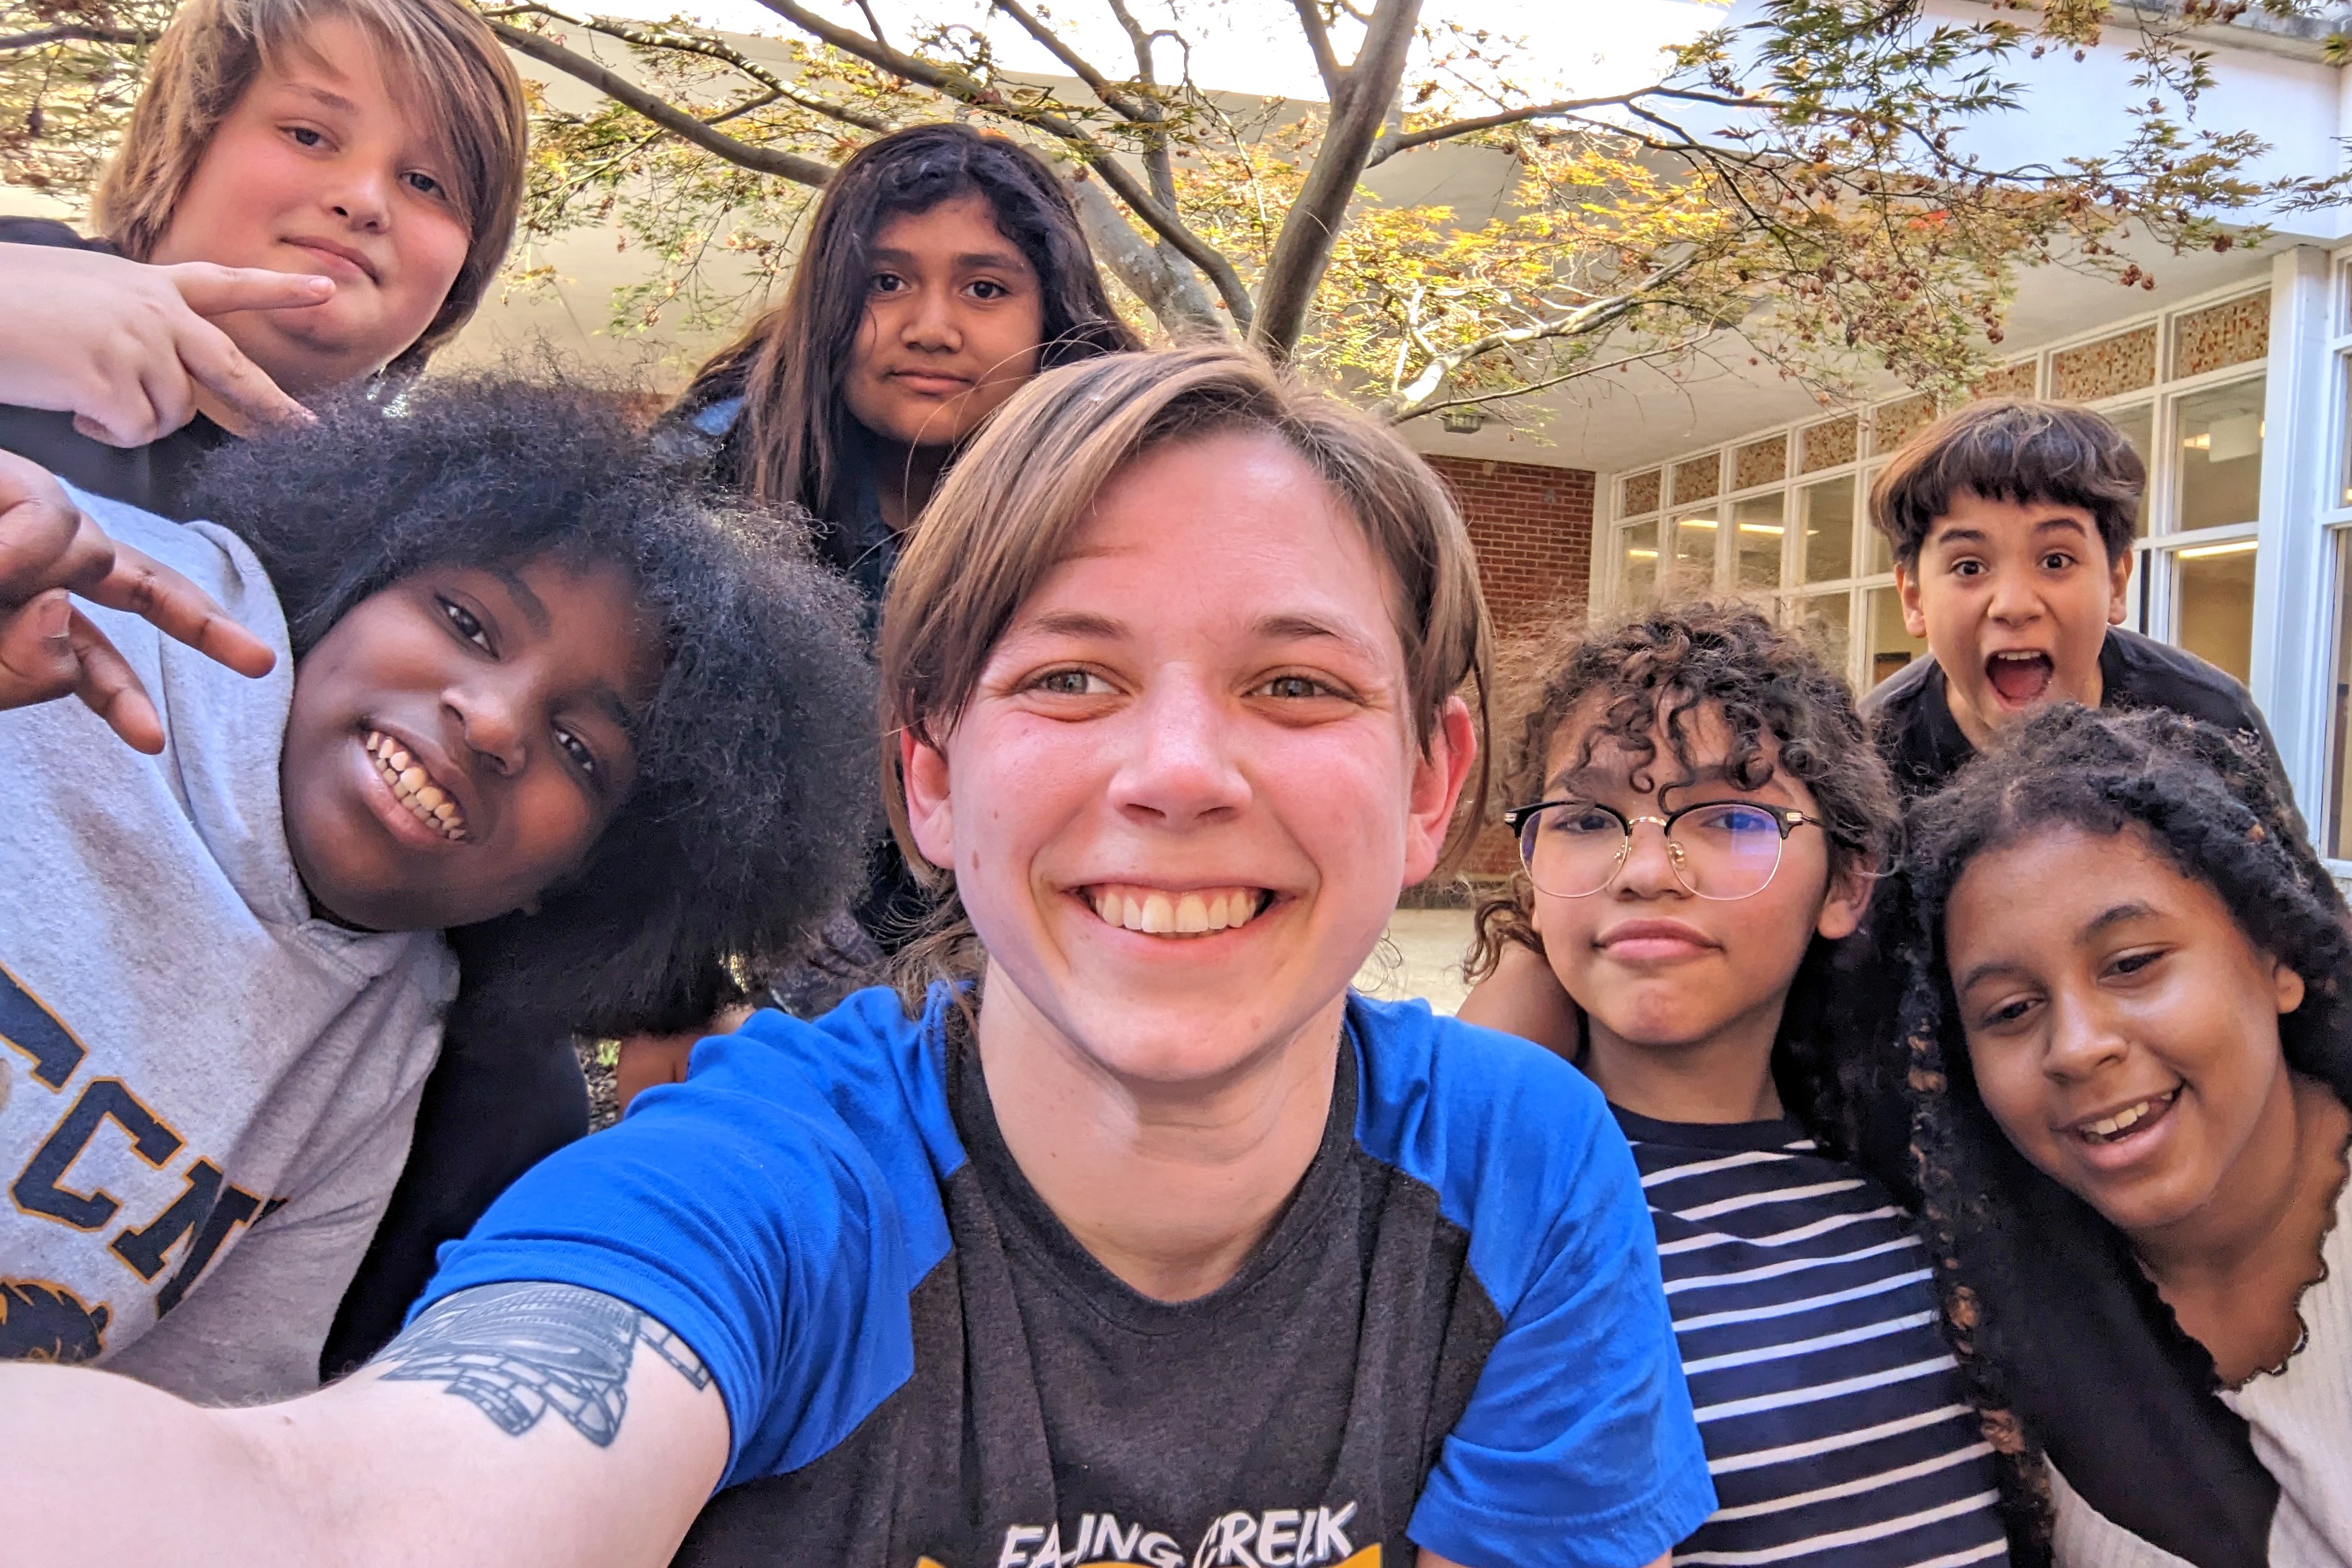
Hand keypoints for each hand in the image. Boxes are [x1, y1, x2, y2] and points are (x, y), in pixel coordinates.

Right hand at [0, 243, 328, 443]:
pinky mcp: (114, 378)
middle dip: (273, 406)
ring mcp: (139, 343)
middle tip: (306, 432)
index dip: (277, 290)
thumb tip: (166, 373)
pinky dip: (103, 429)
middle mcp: (156, 311)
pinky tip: (69, 402)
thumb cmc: (11, 303)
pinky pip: (135, 430)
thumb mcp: (84, 295)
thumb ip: (135, 324)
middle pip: (233, 367)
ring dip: (131, 418)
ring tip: (78, 388)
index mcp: (148, 285)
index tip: (325, 288)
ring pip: (172, 413)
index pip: (225, 285)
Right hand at [0, 449, 276, 751]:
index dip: (117, 697)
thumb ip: (21, 663)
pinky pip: (55, 523)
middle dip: (204, 626)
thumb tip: (65, 617)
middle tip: (261, 665)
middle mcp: (33, 564)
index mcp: (19, 609)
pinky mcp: (12, 478)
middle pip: (138, 584)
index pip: (85, 656)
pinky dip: (29, 552)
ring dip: (46, 582)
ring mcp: (25, 515)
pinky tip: (1, 566)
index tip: (150, 744)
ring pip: (93, 554)